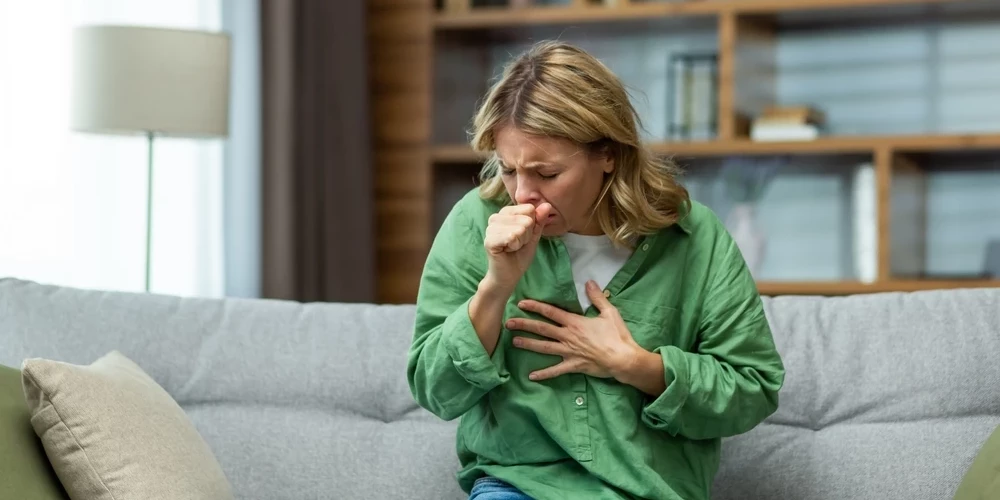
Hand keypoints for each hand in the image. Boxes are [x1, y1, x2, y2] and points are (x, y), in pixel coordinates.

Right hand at [482, 203, 552, 291]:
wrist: (509, 275)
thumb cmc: (519, 254)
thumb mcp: (534, 235)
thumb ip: (539, 220)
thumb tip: (547, 205)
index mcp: (506, 212)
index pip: (529, 209)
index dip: (531, 226)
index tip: (523, 236)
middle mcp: (495, 217)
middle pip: (526, 219)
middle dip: (526, 235)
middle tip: (517, 244)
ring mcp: (490, 228)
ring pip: (520, 229)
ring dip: (520, 242)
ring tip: (512, 248)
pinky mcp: (489, 240)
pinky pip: (511, 237)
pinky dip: (514, 246)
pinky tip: (507, 250)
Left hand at [507, 280, 643, 381]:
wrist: (623, 358)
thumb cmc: (617, 335)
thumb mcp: (609, 312)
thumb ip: (597, 297)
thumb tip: (589, 282)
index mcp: (575, 322)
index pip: (551, 312)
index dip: (535, 307)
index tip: (521, 303)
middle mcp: (568, 336)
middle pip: (542, 329)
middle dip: (524, 325)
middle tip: (508, 323)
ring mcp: (569, 352)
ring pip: (544, 347)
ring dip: (528, 344)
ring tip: (514, 342)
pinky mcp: (573, 365)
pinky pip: (556, 370)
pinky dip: (543, 374)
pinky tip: (531, 376)